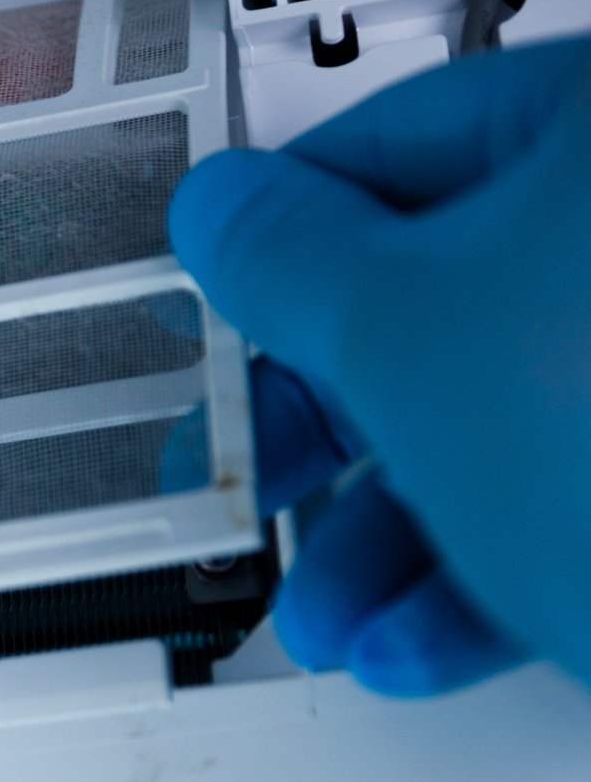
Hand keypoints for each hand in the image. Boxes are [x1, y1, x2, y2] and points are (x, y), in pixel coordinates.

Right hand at [167, 37, 590, 695]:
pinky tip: (423, 636)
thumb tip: (228, 210)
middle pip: (448, 300)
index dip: (277, 252)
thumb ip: (287, 262)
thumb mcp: (396, 336)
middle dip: (332, 429)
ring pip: (513, 415)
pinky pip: (581, 487)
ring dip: (394, 532)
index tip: (226, 321)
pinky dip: (492, 564)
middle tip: (265, 474)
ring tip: (337, 608)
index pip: (392, 145)